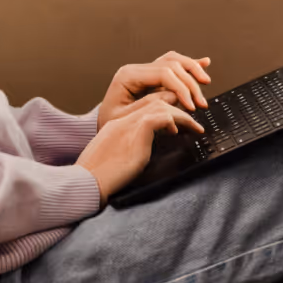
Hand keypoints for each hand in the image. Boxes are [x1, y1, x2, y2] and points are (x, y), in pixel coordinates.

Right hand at [76, 99, 203, 203]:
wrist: (88, 180)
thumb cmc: (98, 178)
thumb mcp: (113, 159)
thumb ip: (128, 150)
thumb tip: (141, 154)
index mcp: (116, 126)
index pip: (143, 108)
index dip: (162, 111)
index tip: (176, 123)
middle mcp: (122, 120)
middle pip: (154, 101)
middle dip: (176, 109)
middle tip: (191, 121)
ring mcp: (129, 123)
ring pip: (160, 105)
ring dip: (181, 115)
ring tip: (193, 126)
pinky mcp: (137, 130)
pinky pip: (161, 116)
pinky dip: (174, 120)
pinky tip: (179, 130)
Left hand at [96, 52, 211, 129]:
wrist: (103, 127)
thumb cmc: (110, 125)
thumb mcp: (126, 118)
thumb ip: (150, 105)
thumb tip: (174, 96)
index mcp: (128, 76)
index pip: (163, 73)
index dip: (181, 88)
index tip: (191, 106)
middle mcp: (136, 69)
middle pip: (171, 65)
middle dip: (190, 83)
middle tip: (200, 104)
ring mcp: (143, 71)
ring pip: (174, 61)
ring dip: (192, 71)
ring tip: (205, 82)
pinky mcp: (150, 78)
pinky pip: (172, 65)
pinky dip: (188, 65)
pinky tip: (203, 63)